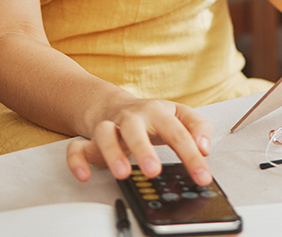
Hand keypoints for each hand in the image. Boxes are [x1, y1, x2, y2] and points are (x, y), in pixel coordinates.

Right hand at [65, 98, 213, 185]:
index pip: (177, 132)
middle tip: (153, 171)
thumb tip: (204, 147)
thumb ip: (198, 128)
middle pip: (135, 128)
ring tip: (123, 173)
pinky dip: (76, 161)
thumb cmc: (152, 116)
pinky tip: (84, 175)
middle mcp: (131, 117)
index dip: (191, 155)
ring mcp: (108, 127)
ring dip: (112, 154)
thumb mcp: (179, 115)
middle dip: (143, 149)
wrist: (113, 105)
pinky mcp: (89, 141)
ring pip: (104, 134)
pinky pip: (76, 148)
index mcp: (157, 112)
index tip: (202, 176)